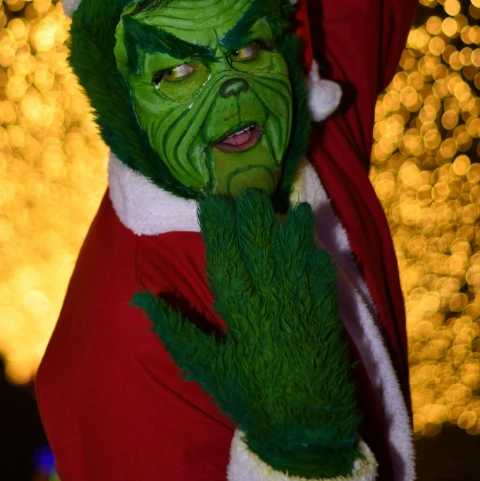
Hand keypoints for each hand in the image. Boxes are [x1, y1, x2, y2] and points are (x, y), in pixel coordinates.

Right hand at [133, 189, 360, 478]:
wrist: (304, 429)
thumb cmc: (250, 397)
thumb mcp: (208, 367)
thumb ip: (176, 330)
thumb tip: (140, 299)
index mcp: (239, 313)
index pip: (225, 258)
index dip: (217, 227)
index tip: (212, 201)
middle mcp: (270, 302)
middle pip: (260, 247)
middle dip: (254, 216)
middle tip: (249, 190)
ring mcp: (301, 305)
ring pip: (293, 255)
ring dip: (291, 228)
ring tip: (290, 205)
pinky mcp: (326, 315)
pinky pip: (322, 276)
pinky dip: (317, 255)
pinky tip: (314, 238)